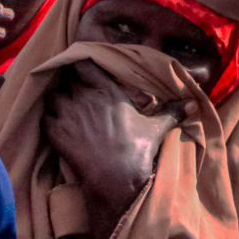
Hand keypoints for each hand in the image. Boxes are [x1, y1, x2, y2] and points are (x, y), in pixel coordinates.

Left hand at [45, 65, 189, 231]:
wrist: (115, 175)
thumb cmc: (137, 149)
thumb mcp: (156, 127)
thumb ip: (172, 111)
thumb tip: (194, 103)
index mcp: (107, 90)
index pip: (84, 64)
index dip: (79, 63)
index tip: (78, 65)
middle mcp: (84, 98)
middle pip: (66, 80)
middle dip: (67, 84)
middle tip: (72, 90)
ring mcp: (67, 114)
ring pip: (52, 97)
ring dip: (55, 101)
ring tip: (63, 107)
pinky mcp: (55, 132)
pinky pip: (44, 118)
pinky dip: (47, 119)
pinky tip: (55, 124)